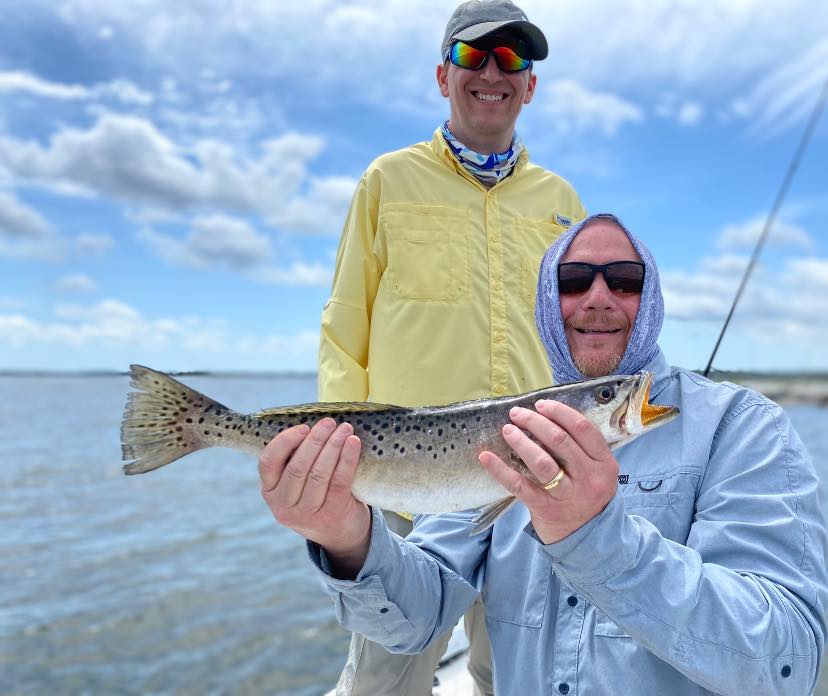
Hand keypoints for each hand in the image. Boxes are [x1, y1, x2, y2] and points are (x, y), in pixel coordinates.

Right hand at [258, 418, 370, 573]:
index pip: (268, 462)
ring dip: (333, 445)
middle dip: (316, 440)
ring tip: (345, 429)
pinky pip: (340, 480)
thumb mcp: (295, 485)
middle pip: (298, 466)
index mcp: (270, 492)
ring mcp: (307, 513)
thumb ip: (294, 461)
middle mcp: (283, 506)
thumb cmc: (316, 497)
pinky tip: (353, 443)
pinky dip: (348, 458)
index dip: (285, 441)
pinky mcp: (331, 514)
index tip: (303, 427)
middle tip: (329, 422)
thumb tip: (312, 424)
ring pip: (319, 473)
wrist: (340, 534)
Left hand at [478, 400, 618, 543]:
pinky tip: (486, 457)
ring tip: (507, 430)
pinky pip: (519, 485)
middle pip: (560, 440)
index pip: (582, 428)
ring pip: (542, 462)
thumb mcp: (597, 471)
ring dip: (521, 441)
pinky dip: (500, 469)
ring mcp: (568, 495)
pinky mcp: (546, 508)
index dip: (559, 411)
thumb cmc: (587, 495)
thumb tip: (547, 416)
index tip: (541, 405)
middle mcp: (589, 478)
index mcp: (604, 463)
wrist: (587, 538)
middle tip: (517, 413)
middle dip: (535, 422)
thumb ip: (582, 448)